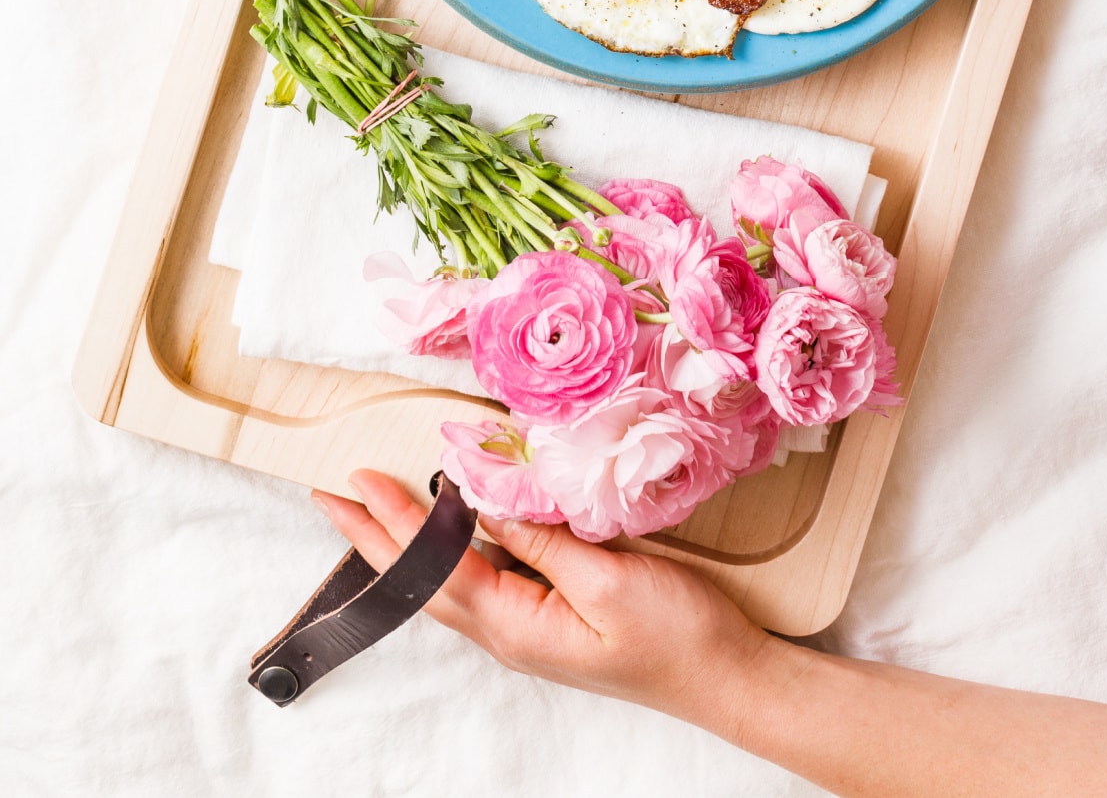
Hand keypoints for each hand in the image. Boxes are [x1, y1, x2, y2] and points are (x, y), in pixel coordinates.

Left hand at [314, 469, 767, 719]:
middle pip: (426, 583)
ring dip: (406, 544)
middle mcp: (511, 632)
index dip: (397, 523)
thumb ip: (544, 542)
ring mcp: (530, 629)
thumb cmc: (677, 634)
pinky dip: (451, 550)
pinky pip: (484, 579)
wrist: (726, 676)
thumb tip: (486, 503)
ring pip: (450, 583)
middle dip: (375, 539)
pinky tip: (449, 530)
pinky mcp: (552, 617)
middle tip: (332, 497)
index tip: (361, 480)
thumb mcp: (611, 581)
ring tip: (370, 510)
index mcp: (518, 626)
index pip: (437, 569)